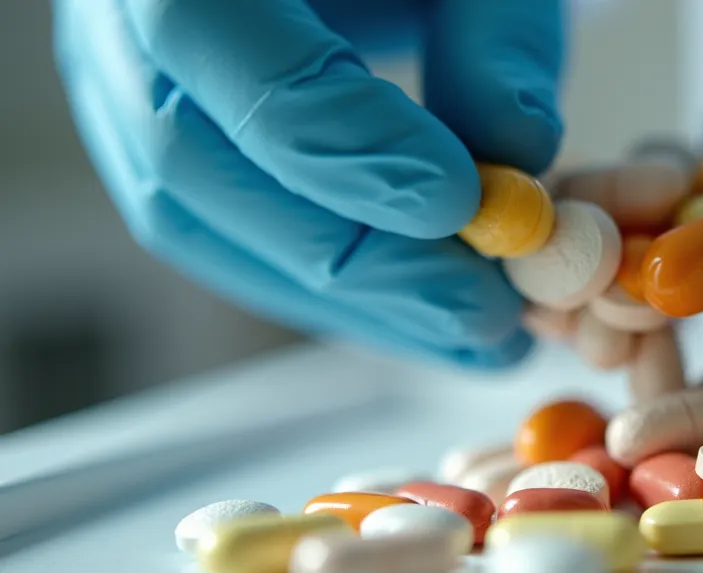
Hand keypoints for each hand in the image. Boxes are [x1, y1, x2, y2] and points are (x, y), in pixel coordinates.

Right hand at [53, 0, 565, 367]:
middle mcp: (108, 18)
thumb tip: (517, 159)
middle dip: (353, 259)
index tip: (460, 202)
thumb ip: (495, 34)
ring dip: (343, 298)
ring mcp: (114, 87)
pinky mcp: (150, 146)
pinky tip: (416, 311)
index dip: (335, 137)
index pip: (208, 37)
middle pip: (193, 164)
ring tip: (470, 335)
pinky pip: (219, 237)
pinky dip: (321, 286)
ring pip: (198, 224)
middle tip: (483, 310)